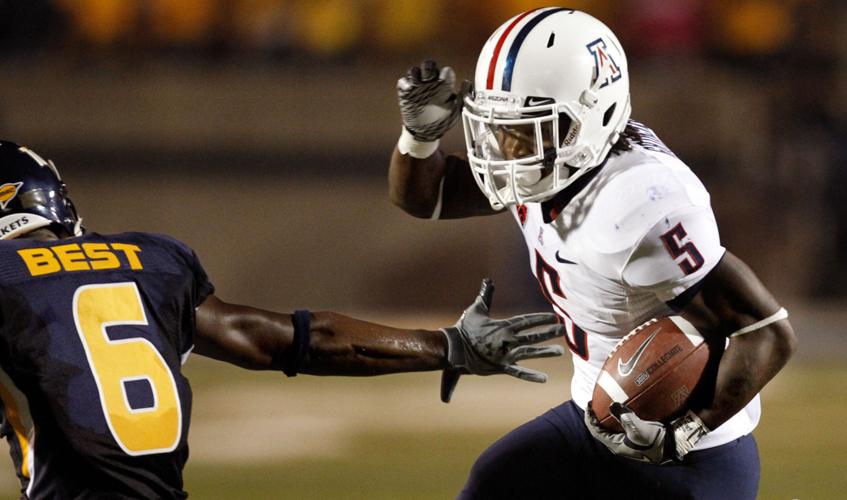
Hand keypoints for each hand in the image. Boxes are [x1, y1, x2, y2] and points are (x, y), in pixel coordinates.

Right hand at [397, 60, 468, 141]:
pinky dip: (405, 83)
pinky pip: (403, 82)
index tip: (445, 78)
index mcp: (444, 85)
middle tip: (429, 77)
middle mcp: (431, 82)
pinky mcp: (406, 93)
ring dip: (415, 75)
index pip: (445, 71)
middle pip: (428, 64)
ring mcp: (417, 86)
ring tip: (418, 84)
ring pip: (414, 71)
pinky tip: (409, 89)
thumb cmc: (442, 120)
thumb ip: (463, 97)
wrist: (426, 132)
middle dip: (428, 68)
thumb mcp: (456, 111)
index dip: (445, 72)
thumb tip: (468, 82)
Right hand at [440, 278, 563, 402]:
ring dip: (546, 352)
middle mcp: (508, 340)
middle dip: (549, 332)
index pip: (527, 321)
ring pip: (530, 352)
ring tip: (560, 351)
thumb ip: (485, 296)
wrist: (453, 349)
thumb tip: (488, 280)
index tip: (554, 316)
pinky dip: (531, 376)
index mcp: (503, 326)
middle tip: (563, 330)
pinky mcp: (501, 367)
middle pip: (533, 335)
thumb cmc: (464, 328)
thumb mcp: (476, 309)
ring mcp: (506, 355)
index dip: (541, 318)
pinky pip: (518, 372)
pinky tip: (544, 378)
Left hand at [584, 402, 709, 463]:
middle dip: (597, 415)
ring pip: (612, 426)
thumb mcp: (638, 429)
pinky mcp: (635, 436)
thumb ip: (625, 417)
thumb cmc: (654, 440)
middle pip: (602, 429)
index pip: (595, 431)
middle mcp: (619, 444)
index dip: (589, 418)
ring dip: (608, 415)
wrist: (674, 445)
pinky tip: (623, 405)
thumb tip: (612, 405)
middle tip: (596, 401)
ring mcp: (627, 441)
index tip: (589, 403)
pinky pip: (623, 424)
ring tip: (606, 401)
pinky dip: (620, 415)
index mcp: (616, 445)